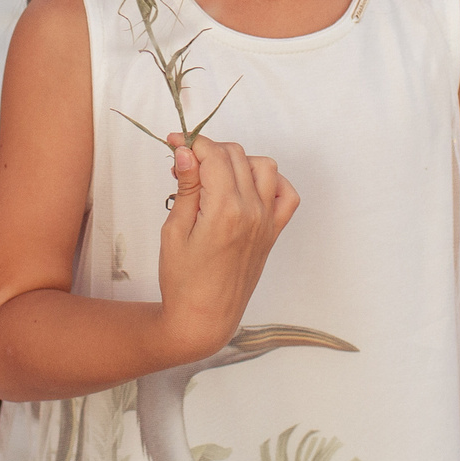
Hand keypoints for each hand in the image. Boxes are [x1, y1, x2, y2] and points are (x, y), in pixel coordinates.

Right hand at [156, 131, 298, 361]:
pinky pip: (286, 194)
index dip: (190, 142)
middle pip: (236, 154)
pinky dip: (271, 182)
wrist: (204, 317)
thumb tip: (187, 151)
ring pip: (263, 166)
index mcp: (225, 210)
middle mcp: (253, 212)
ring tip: (213, 177)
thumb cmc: (183, 280)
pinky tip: (247, 188)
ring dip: (238, 161)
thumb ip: (186, 187)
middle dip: (209, 150)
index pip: (213, 154)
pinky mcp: (272, 232)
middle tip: (184, 166)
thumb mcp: (174, 230)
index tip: (173, 143)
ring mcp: (267, 221)